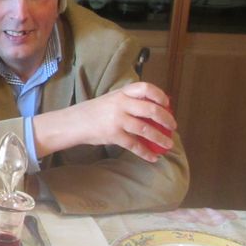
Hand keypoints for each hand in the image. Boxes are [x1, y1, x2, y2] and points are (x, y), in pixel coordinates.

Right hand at [33, 82, 176, 162]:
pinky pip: (134, 145)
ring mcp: (117, 120)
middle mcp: (121, 104)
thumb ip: (129, 102)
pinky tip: (153, 157)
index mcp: (121, 93)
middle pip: (150, 109)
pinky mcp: (113, 135)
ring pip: (145, 129)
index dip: (159, 95)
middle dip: (166, 119)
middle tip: (172, 126)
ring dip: (160, 138)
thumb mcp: (111, 100)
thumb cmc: (94, 112)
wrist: (73, 123)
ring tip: (168, 144)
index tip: (167, 104)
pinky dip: (146, 152)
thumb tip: (153, 112)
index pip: (145, 88)